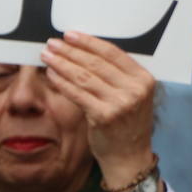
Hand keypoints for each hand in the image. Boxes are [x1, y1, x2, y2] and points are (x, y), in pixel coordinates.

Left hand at [41, 31, 156, 181]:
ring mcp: (120, 103)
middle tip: (52, 43)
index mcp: (144, 79)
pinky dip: (62, 82)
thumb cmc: (125, 123)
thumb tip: (83, 51)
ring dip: (62, 64)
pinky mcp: (103, 116)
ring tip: (47, 55)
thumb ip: (116, 76)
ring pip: (84, 77)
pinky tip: (51, 74)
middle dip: (70, 51)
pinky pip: (77, 94)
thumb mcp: (130, 95)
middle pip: (96, 63)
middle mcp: (135, 89)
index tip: (70, 35)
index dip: (89, 42)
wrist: (129, 156)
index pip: (113, 53)